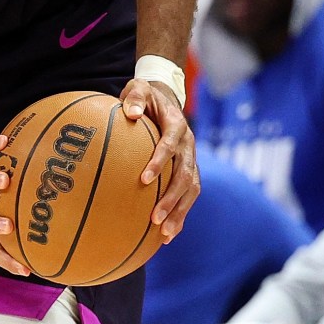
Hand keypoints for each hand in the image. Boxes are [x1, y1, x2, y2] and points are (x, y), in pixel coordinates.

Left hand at [120, 76, 199, 238]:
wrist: (166, 99)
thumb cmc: (145, 96)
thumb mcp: (138, 87)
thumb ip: (135, 96)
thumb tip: (132, 113)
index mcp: (176, 125)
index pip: (170, 145)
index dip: (160, 161)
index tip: (144, 179)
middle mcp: (188, 145)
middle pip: (185, 174)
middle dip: (171, 198)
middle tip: (155, 218)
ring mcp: (191, 160)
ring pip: (191, 190)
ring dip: (179, 212)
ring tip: (164, 234)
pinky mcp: (189, 171)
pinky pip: (188, 196)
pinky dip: (179, 215)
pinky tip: (166, 236)